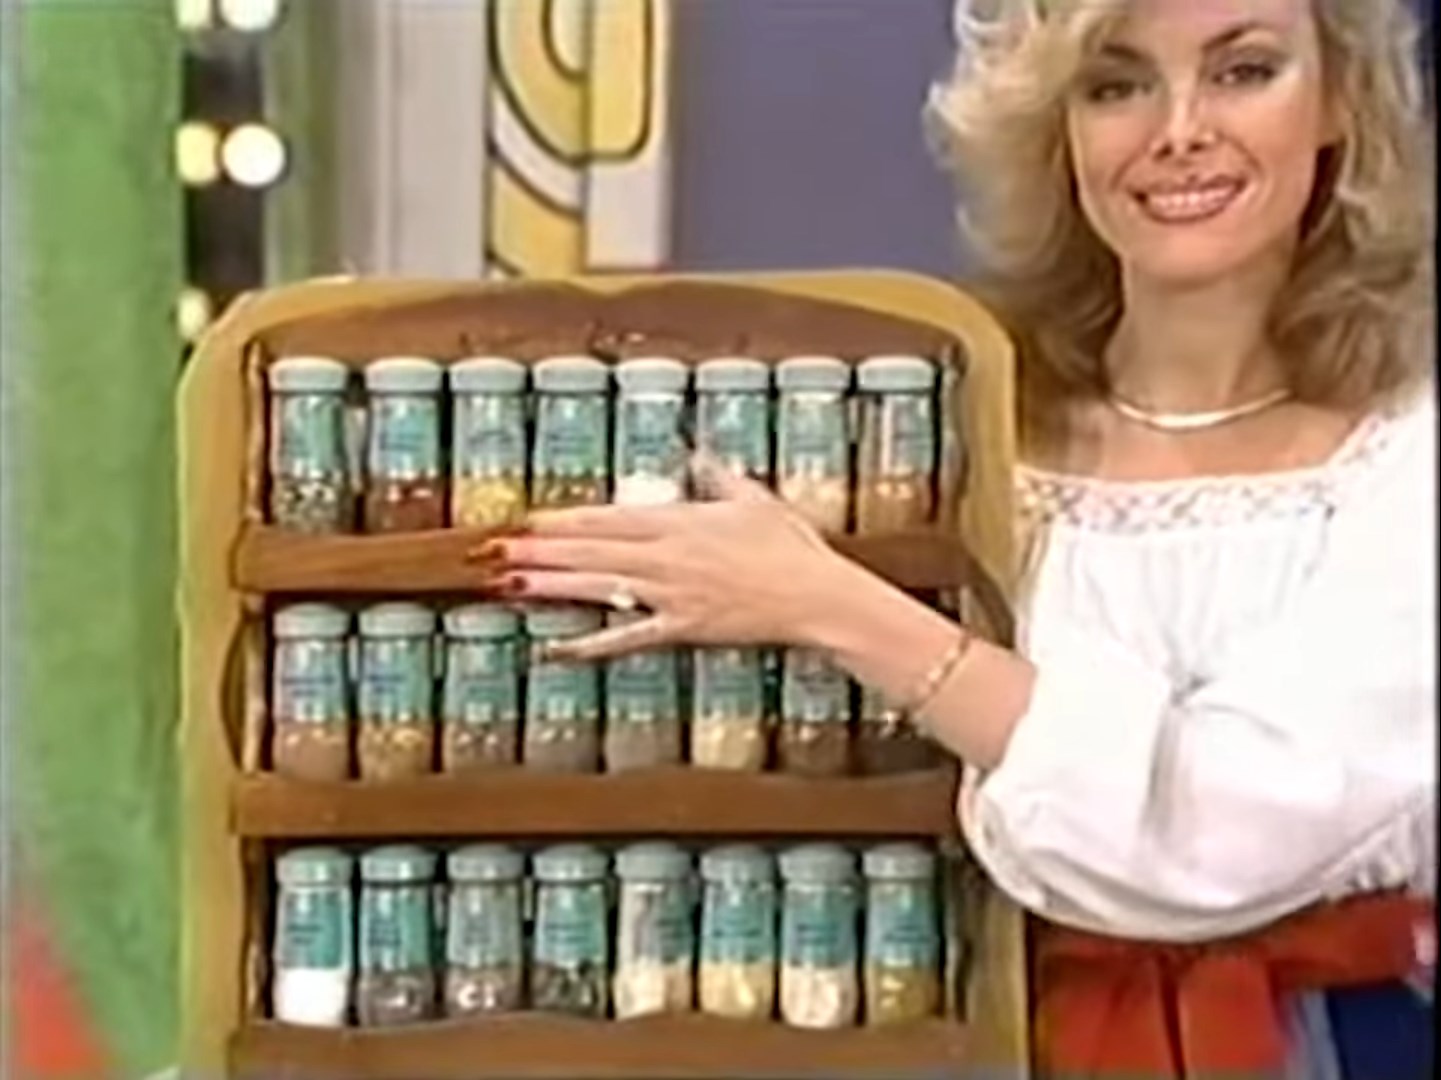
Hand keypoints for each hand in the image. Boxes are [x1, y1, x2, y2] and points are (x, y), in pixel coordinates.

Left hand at [467, 455, 859, 659]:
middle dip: (537, 550)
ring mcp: (670, 594)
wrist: (816, 596)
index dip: (562, 520)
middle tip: (491, 551)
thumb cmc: (791, 547)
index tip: (526, 519)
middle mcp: (666, 555)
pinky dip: (591, 643)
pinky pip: (628, 637)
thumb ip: (719, 476)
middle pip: (589, 550)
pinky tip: (556, 646)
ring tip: (506, 584)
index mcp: (680, 520)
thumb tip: (698, 452)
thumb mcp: (755, 499)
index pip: (607, 518)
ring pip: (597, 586)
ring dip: (549, 586)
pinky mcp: (682, 628)